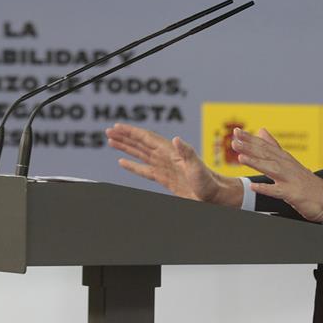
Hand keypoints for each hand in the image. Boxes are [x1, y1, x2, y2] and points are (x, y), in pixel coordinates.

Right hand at [106, 122, 241, 207]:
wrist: (213, 195)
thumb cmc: (207, 181)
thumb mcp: (197, 166)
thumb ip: (187, 152)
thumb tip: (176, 139)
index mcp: (170, 152)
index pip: (146, 138)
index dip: (131, 132)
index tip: (118, 127)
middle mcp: (165, 157)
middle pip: (140, 143)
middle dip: (125, 137)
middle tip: (109, 131)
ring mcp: (163, 167)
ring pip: (140, 154)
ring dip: (126, 147)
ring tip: (111, 141)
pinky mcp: (163, 178)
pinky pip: (143, 169)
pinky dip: (132, 165)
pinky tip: (122, 162)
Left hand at [231, 127, 322, 222]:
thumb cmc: (306, 181)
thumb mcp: (289, 161)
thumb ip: (273, 146)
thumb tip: (261, 131)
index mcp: (284, 158)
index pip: (265, 146)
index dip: (250, 139)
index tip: (236, 131)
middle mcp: (287, 166)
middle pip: (266, 154)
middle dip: (249, 147)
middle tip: (234, 140)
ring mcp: (290, 179)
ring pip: (271, 169)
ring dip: (256, 163)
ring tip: (241, 158)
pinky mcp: (293, 193)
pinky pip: (277, 191)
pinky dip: (266, 188)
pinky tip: (254, 186)